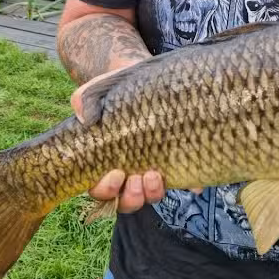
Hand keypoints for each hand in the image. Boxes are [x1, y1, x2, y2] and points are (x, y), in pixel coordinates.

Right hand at [70, 67, 194, 212]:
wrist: (157, 77)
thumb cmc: (125, 88)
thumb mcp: (105, 87)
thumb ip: (88, 98)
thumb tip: (84, 116)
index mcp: (108, 159)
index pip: (99, 188)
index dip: (105, 189)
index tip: (116, 173)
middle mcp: (130, 170)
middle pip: (124, 200)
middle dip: (130, 197)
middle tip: (136, 179)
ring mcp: (154, 168)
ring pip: (149, 196)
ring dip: (151, 194)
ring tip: (155, 175)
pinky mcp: (178, 162)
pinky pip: (184, 183)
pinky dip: (189, 187)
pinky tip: (194, 185)